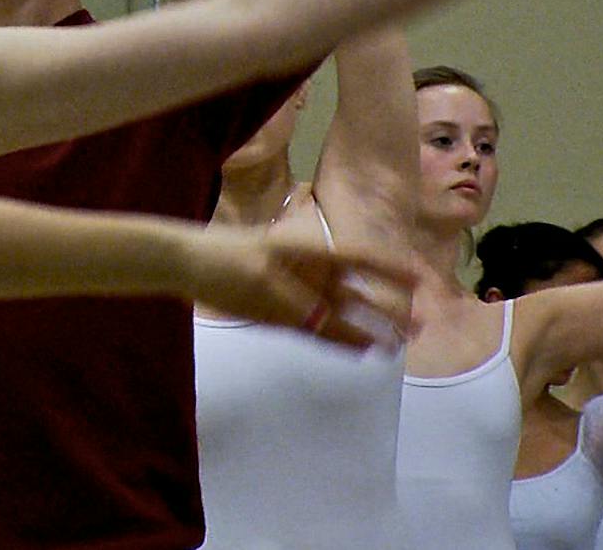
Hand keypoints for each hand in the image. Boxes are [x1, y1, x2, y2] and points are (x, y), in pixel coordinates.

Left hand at [186, 224, 418, 350]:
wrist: (185, 265)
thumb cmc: (224, 261)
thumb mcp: (261, 282)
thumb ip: (299, 305)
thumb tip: (333, 325)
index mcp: (309, 251)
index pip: (359, 258)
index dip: (388, 269)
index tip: (417, 279)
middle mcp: (308, 271)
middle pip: (356, 291)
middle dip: (386, 308)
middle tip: (418, 327)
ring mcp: (295, 292)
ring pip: (340, 313)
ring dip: (366, 329)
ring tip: (395, 345)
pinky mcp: (281, 313)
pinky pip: (317, 328)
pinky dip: (338, 339)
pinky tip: (360, 351)